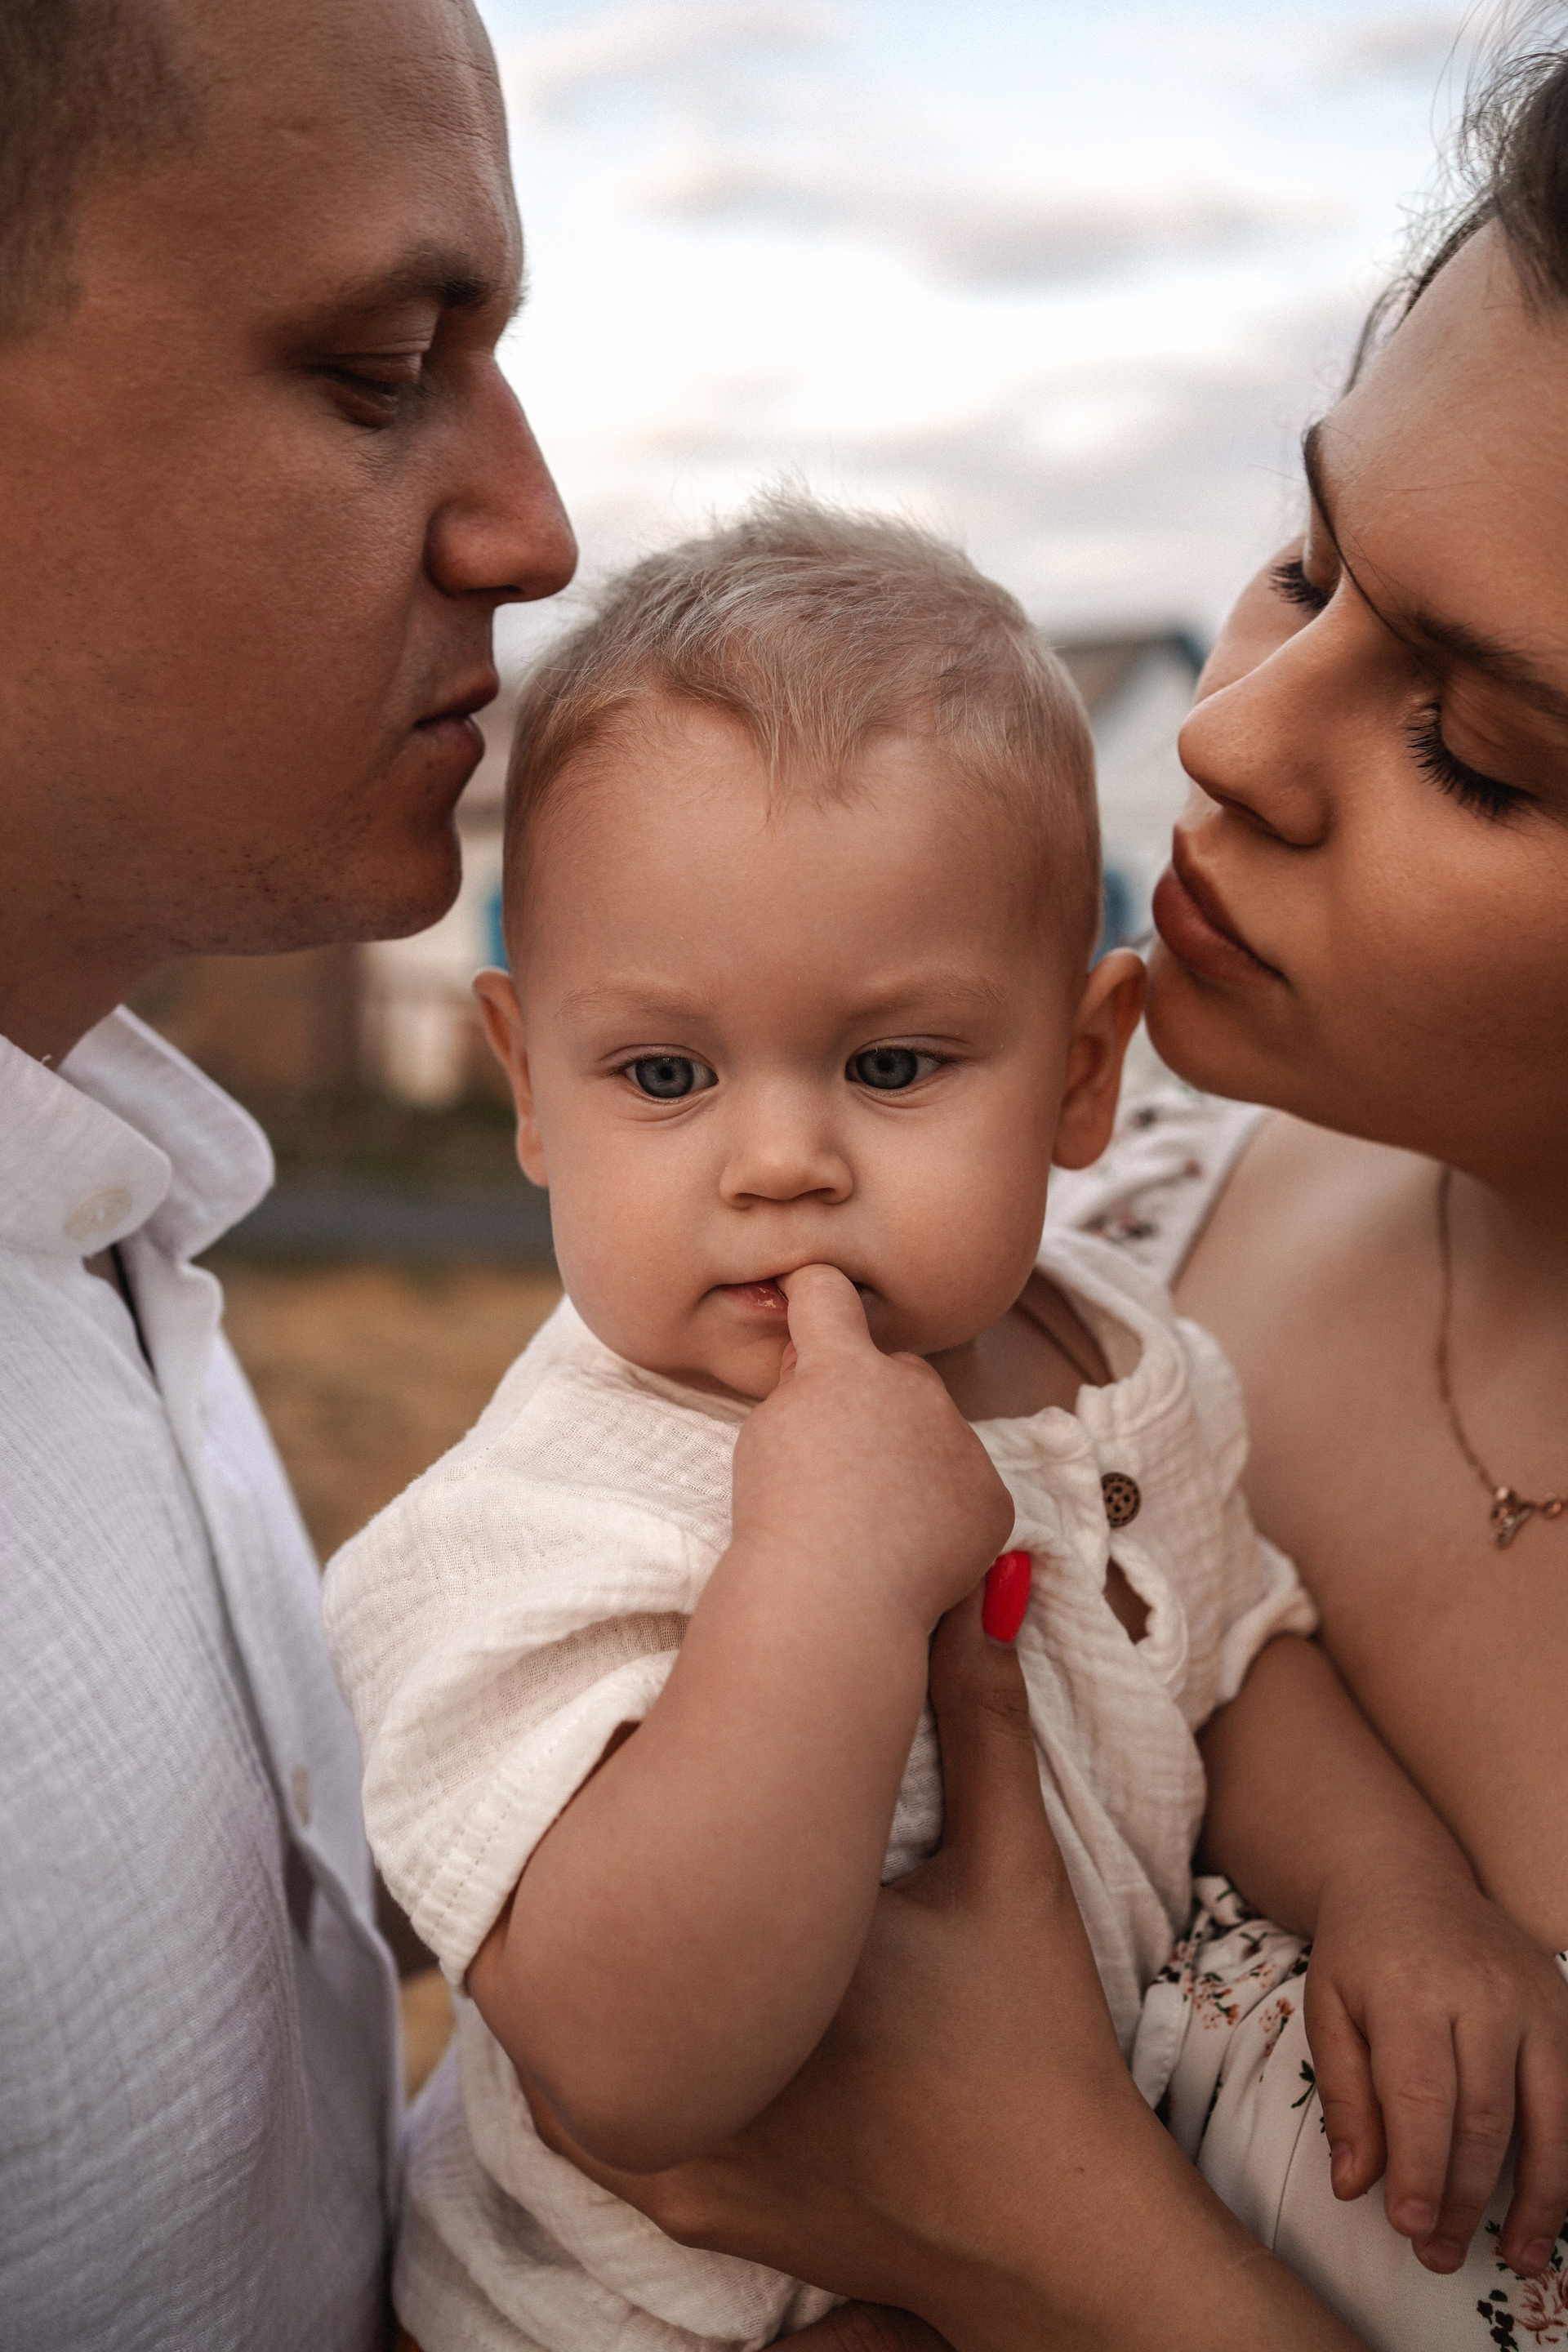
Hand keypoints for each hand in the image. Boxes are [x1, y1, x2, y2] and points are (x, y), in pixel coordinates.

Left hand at [528, 1591, 1362, 2351]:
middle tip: (572, 1816)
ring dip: (562, 1990)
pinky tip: (616, 2019)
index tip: (589, 1753)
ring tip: (580, 1911)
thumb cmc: (1038, 2041)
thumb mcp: (1015, 1870)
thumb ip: (985, 1722)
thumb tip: (986, 1585)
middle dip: (560, 1895)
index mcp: (769, 1971)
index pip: (629, 1877)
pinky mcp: (695, 2210)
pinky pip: (588, 2137)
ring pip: (556, 2060)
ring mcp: (686, 2160)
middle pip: (567, 1967)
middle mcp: (704, 2076)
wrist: (1058, 2237)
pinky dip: (587, 2076)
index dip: (592, 1811)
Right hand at [731, 1265, 1014, 1632]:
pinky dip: (945, 1513)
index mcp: (847, 1365)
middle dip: (877, 1403)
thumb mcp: (767, 1433)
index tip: (812, 1293)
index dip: (816, 1292)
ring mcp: (960, 1440)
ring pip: (937, 1435)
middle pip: (898, 1373)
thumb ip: (800, 1389)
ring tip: (875, 1519)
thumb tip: (819, 1367)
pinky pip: (966, 1490)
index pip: (829, 1293)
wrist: (833, 1596)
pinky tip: (910, 1548)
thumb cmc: (780, 1517)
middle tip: (844, 1465)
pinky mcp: (992, 1496)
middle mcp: (914, 1386)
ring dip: (914, 1459)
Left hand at [1307, 1858, 1567, 2277]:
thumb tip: (1355, 2187)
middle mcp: (1482, 1993)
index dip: (1420, 2171)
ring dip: (1535, 2198)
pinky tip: (1550, 2209)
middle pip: (1484, 2117)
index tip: (1409, 2228)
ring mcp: (1534, 1999)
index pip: (1421, 2097)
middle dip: (1465, 2197)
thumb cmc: (1359, 1953)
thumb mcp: (1327, 2010)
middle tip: (1439, 2253)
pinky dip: (1564, 2159)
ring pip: (1546, 2117)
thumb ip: (1344, 2098)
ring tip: (1514, 2256)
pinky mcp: (1563, 2008)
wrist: (1405, 1878)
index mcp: (1411, 1990)